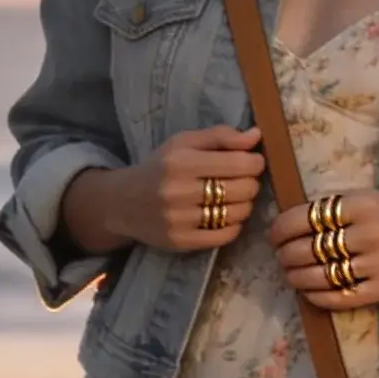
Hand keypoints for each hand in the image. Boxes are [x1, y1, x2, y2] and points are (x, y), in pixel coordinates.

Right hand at [68, 124, 264, 255]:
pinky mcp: (180, 242)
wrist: (122, 202)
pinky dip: (235, 226)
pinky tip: (227, 216)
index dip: (255, 162)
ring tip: (236, 198)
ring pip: (237, 213)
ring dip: (245, 205)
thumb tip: (256, 135)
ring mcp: (179, 220)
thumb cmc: (159, 167)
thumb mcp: (183, 143)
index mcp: (181, 161)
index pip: (239, 163)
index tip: (252, 162)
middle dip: (251, 183)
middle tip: (243, 180)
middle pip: (242, 189)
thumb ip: (220, 136)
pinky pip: (225, 236)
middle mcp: (178, 191)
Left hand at [267, 191, 378, 308]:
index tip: (274, 237)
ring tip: (290, 276)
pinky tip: (309, 292)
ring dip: (296, 278)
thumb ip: (337, 209)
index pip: (305, 218)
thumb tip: (289, 225)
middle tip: (281, 258)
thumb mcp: (373, 201)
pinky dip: (316, 296)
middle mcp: (370, 232)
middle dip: (285, 256)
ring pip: (319, 275)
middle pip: (308, 248)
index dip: (281, 230)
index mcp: (363, 204)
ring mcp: (378, 263)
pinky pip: (338, 297)